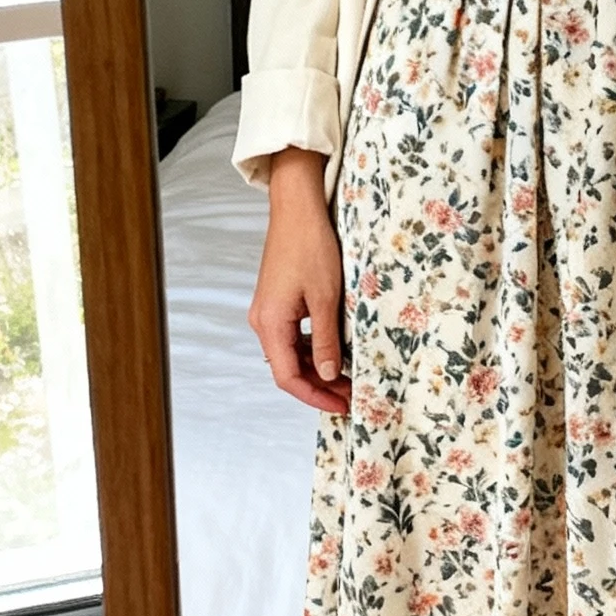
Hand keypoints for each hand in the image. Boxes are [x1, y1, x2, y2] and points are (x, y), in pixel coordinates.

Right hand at [248, 147, 351, 414]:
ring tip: (348, 378)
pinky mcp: (277, 301)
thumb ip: (325, 340)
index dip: (315, 397)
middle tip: (352, 396)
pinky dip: (312, 349)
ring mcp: (268, 311)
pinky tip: (335, 352)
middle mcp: (263, 321)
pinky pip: (292, 336)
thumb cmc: (311, 247)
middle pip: (288, 369)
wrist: (297, 208)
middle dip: (319, 386)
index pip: (288, 377)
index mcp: (270, 323)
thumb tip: (326, 376)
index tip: (342, 406)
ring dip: (317, 369)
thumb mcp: (325, 298)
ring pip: (291, 354)